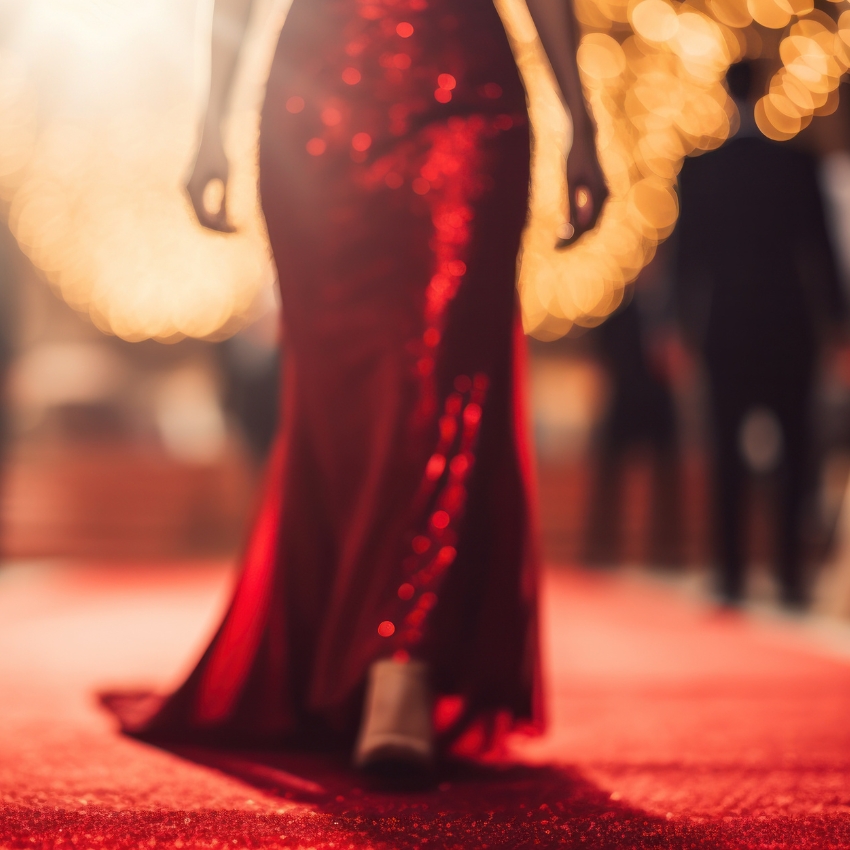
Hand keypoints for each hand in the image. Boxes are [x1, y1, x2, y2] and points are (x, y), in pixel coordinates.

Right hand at [186, 122, 235, 232]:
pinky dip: (214, 216)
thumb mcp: (226, 177)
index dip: (221, 228)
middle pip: (201, 221)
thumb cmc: (220, 153)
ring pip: (201, 217)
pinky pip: (202, 209)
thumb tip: (227, 222)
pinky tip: (228, 217)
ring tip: (235, 227)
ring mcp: (189, 190)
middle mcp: (188, 191)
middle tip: (237, 232)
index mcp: (193, 189)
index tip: (237, 230)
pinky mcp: (194, 188)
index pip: (205, 219)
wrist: (210, 135)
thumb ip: (226, 199)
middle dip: (218, 229)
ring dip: (217, 225)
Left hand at [556, 124, 607, 248]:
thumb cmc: (574, 156)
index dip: (570, 239)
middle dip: (574, 239)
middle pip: (590, 227)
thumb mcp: (570, 182)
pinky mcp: (599, 192)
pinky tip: (568, 228)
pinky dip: (581, 223)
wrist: (584, 137)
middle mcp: (605, 196)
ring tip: (561, 241)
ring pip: (592, 222)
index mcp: (599, 195)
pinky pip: (591, 214)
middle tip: (556, 248)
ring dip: (578, 233)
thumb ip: (572, 205)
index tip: (556, 248)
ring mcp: (604, 194)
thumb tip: (569, 229)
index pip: (585, 226)